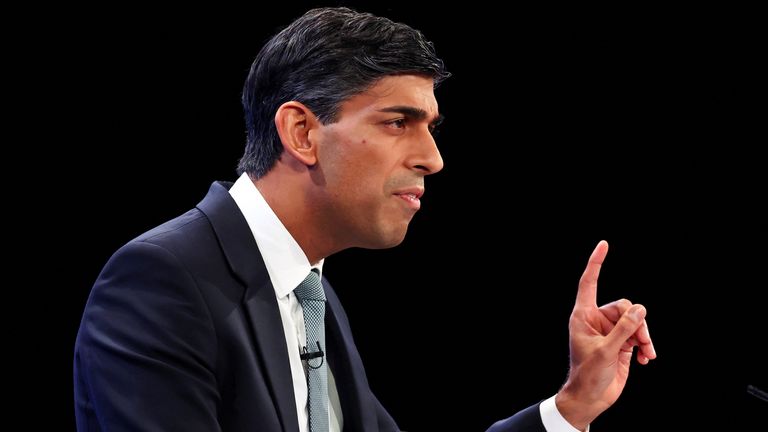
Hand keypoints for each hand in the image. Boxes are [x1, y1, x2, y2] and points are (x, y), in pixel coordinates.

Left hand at [555, 240, 656, 429]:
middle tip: (641, 342)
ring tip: (647, 354)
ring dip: (644, 336)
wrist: (591, 398)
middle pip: (624, 306)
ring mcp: (610, 331)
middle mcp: (597, 320)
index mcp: (583, 315)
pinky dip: (645, 345)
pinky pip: (640, 335)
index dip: (596, 263)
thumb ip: (624, 329)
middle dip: (637, 323)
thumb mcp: (606, 351)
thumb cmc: (588, 374)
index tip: (603, 244)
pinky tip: (646, 359)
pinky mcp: (622, 343)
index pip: (589, 282)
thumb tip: (640, 309)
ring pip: (635, 321)